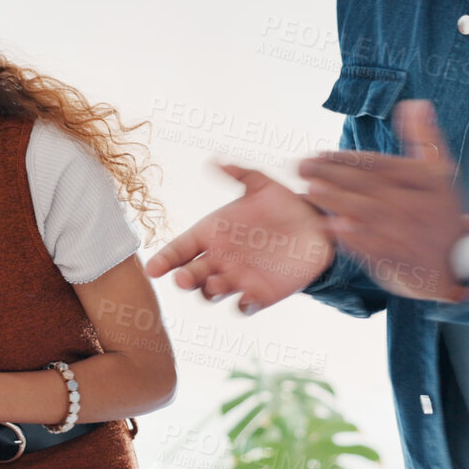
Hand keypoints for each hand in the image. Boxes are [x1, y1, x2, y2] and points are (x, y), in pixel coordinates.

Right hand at [146, 162, 333, 314]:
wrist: (316, 226)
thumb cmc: (283, 205)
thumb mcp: (262, 186)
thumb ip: (240, 174)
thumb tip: (215, 161)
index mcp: (211, 234)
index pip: (179, 250)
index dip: (164, 260)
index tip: (152, 269)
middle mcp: (218, 259)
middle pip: (191, 274)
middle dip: (184, 279)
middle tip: (183, 279)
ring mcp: (236, 278)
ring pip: (212, 292)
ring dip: (210, 290)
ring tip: (215, 283)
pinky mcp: (259, 294)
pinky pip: (244, 306)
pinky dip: (242, 305)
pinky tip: (245, 299)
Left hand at [297, 100, 468, 302]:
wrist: (462, 263)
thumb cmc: (443, 213)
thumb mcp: (440, 173)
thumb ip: (424, 138)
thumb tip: (415, 103)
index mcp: (423, 180)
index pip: (379, 164)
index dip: (347, 159)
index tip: (319, 153)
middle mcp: (414, 204)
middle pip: (368, 185)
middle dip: (332, 175)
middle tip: (301, 166)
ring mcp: (407, 233)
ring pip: (368, 214)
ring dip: (338, 201)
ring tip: (309, 189)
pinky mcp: (399, 259)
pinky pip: (374, 248)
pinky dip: (353, 238)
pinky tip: (329, 227)